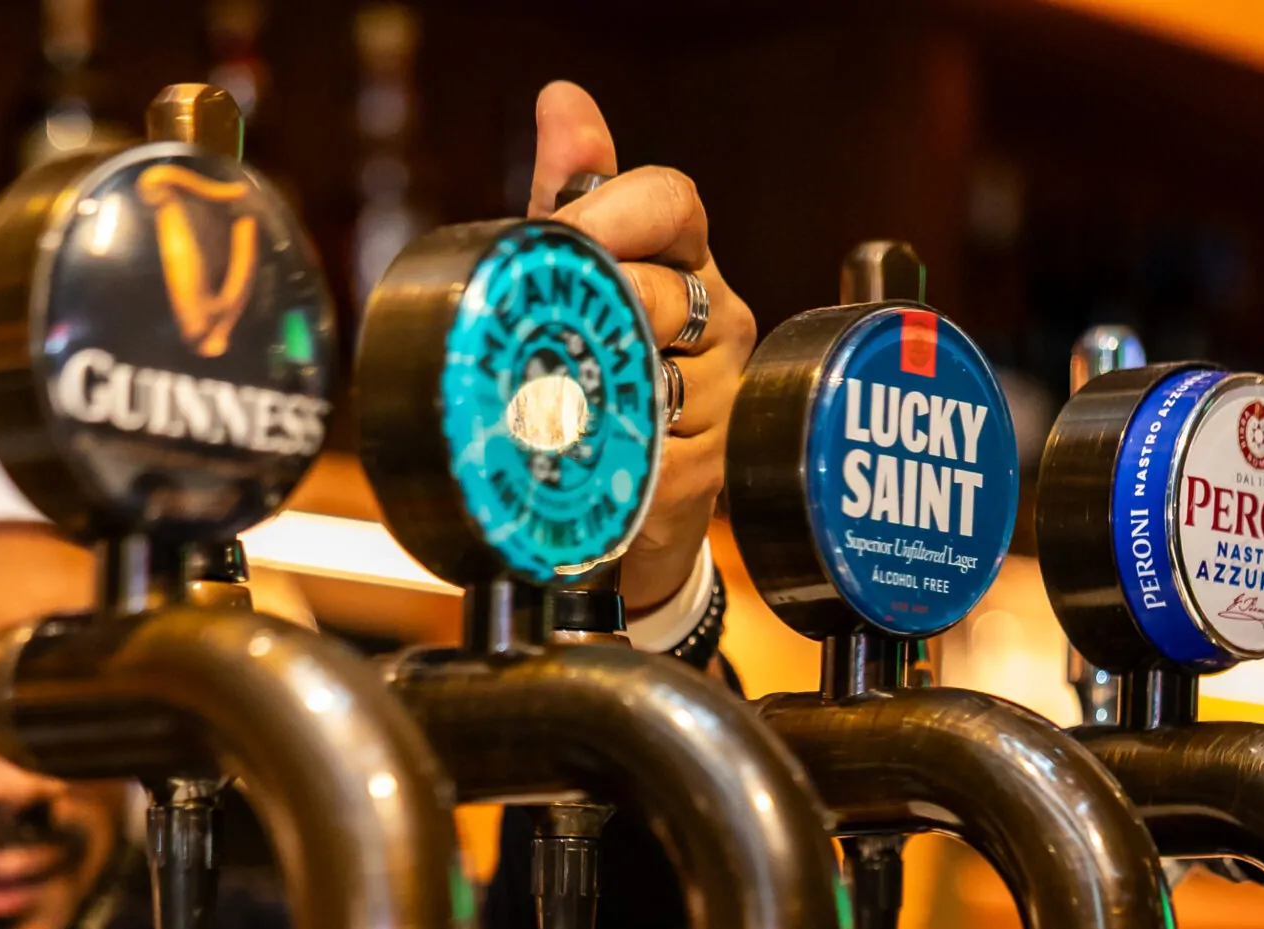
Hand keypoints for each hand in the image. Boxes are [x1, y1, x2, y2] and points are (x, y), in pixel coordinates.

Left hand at [528, 79, 754, 618]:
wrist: (624, 494)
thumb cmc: (600, 365)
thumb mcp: (579, 275)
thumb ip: (573, 192)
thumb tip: (562, 99)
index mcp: (690, 261)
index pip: (673, 203)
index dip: (615, 211)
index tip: (563, 231)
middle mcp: (723, 322)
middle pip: (659, 294)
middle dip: (595, 310)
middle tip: (538, 330)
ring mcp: (725, 399)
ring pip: (654, 380)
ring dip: (591, 391)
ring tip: (543, 403)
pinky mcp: (709, 474)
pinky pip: (651, 458)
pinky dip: (605, 459)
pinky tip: (573, 461)